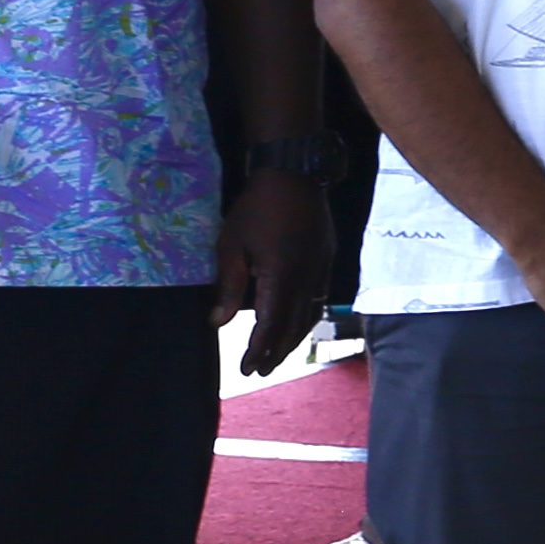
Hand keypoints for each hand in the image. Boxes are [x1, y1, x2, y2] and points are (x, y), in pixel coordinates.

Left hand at [212, 165, 333, 375]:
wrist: (294, 172)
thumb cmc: (256, 208)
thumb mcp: (231, 246)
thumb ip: (228, 286)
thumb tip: (217, 322)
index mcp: (281, 276)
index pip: (270, 324)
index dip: (258, 349)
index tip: (246, 369)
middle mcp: (306, 277)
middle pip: (294, 325)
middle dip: (277, 351)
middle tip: (262, 371)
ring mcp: (321, 268)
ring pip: (311, 314)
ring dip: (294, 338)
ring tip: (279, 353)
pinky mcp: (327, 258)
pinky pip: (319, 297)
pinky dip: (307, 316)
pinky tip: (298, 321)